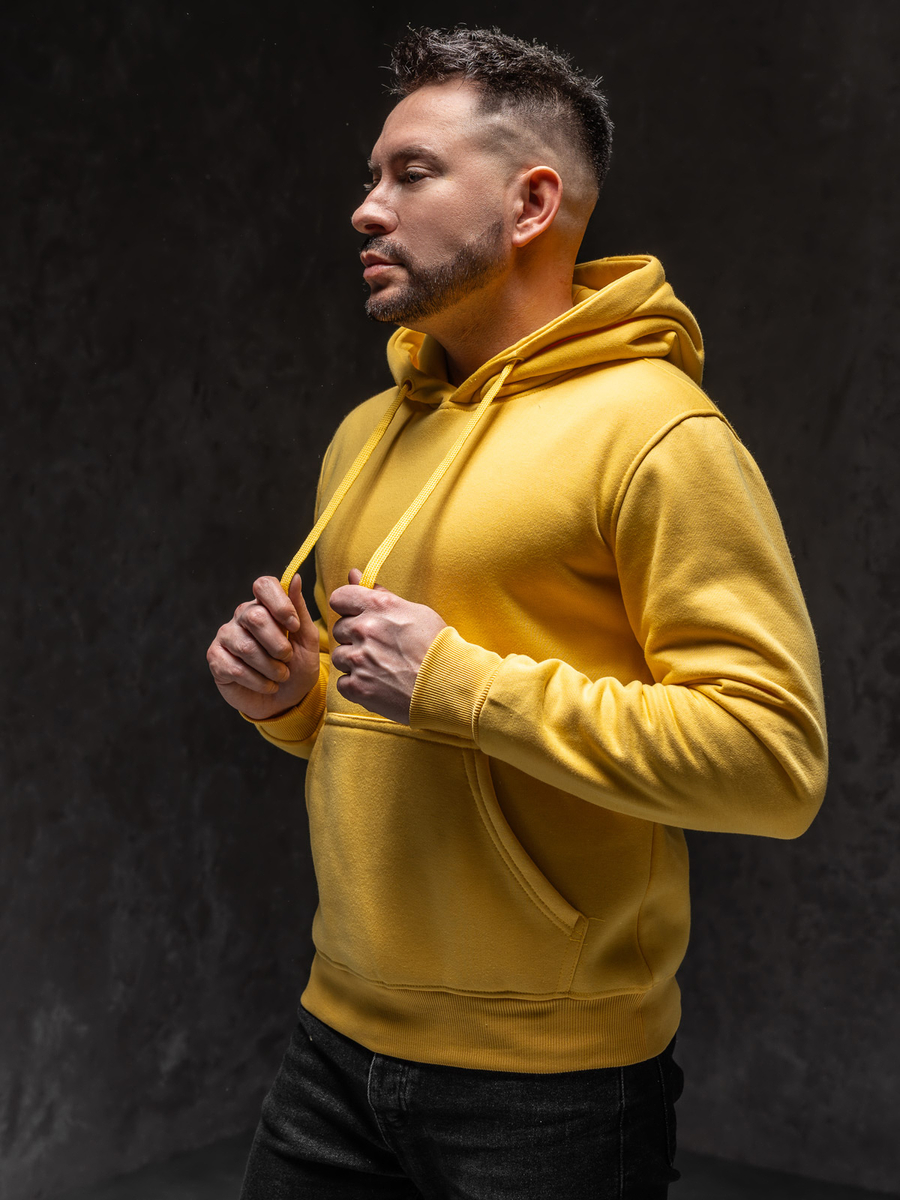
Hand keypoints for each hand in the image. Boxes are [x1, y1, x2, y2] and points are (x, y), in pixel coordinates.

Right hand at [207, 574, 320, 720]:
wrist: (286, 700)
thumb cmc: (297, 666)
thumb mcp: (307, 640)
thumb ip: (300, 610)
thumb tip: (296, 577)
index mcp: (265, 605)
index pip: (263, 585)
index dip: (280, 604)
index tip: (294, 626)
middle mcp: (242, 615)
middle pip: (255, 617)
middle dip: (278, 644)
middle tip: (287, 659)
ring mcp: (226, 636)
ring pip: (246, 647)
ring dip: (271, 668)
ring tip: (280, 676)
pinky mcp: (215, 658)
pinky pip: (235, 669)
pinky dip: (258, 682)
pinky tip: (267, 685)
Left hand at [330, 569, 446, 724]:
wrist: (448, 684)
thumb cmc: (436, 646)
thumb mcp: (414, 611)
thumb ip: (378, 594)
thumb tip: (353, 575)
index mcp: (378, 607)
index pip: (339, 598)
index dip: (346, 607)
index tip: (356, 615)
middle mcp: (364, 630)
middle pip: (339, 629)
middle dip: (354, 637)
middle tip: (378, 646)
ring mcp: (359, 660)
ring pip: (340, 657)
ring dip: (354, 662)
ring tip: (380, 667)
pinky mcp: (358, 687)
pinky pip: (343, 682)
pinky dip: (357, 685)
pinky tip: (378, 683)